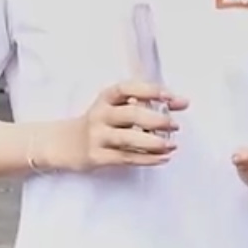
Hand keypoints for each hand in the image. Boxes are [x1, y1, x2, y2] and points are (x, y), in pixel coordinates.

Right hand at [49, 81, 189, 172]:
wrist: (65, 143)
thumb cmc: (100, 122)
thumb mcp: (115, 106)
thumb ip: (145, 103)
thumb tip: (181, 102)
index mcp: (106, 98)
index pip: (128, 88)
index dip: (150, 91)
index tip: (170, 97)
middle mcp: (100, 115)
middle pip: (130, 114)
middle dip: (156, 119)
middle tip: (175, 125)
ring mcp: (98, 136)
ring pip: (128, 139)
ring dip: (154, 142)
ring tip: (171, 144)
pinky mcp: (98, 156)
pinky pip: (126, 158)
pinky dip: (148, 158)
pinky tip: (163, 157)